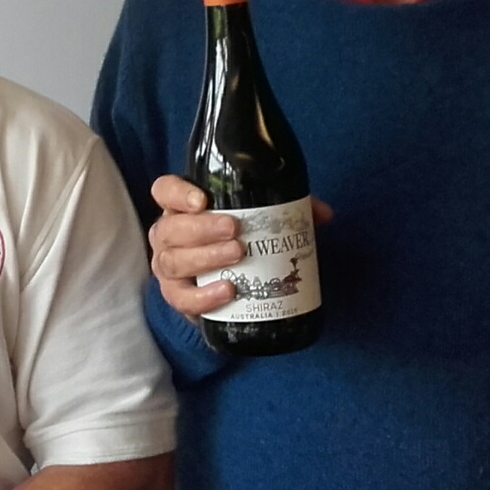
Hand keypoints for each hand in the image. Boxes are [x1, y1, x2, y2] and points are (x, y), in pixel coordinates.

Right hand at [146, 176, 331, 324]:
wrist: (226, 285)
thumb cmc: (237, 240)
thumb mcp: (261, 219)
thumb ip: (288, 210)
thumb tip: (323, 214)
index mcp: (182, 208)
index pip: (165, 190)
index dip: (178, 193)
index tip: (202, 200)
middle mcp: (168, 235)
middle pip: (170, 228)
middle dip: (201, 229)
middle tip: (234, 230)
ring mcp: (168, 267)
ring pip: (173, 261)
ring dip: (205, 258)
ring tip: (237, 256)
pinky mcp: (177, 297)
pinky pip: (180, 298)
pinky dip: (202, 297)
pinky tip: (227, 291)